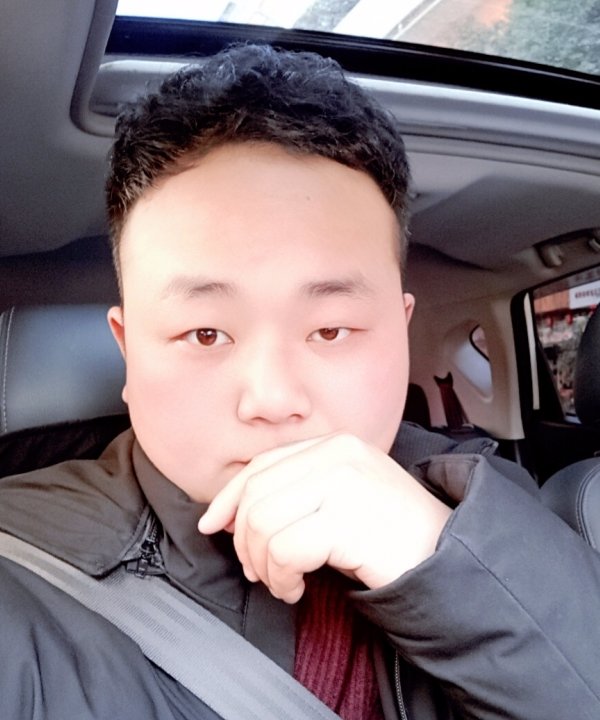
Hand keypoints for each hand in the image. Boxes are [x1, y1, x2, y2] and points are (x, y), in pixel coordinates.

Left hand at [198, 433, 451, 602]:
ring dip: (262, 564)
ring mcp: (344, 483)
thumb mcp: (342, 498)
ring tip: (283, 582)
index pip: (263, 464)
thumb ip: (296, 493)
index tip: (214, 525)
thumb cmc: (392, 535)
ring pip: (263, 522)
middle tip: (258, 572)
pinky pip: (283, 550)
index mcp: (336, 444)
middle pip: (257, 494)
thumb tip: (230, 514)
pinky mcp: (346, 518)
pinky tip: (297, 589)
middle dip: (244, 540)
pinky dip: (280, 577)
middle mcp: (338, 455)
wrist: (448, 558)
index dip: (230, 497)